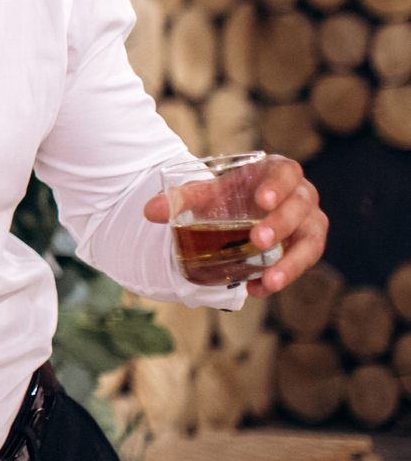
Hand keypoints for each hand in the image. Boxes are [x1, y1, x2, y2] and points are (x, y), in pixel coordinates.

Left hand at [143, 156, 326, 296]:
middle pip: (300, 208)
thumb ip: (181, 199)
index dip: (278, 186)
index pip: (287, 173)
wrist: (241, 210)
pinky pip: (302, 263)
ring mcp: (309, 222)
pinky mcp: (307, 246)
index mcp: (279, 172)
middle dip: (281, 225)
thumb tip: (150, 212)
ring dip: (292, 262)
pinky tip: (257, 288)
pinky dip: (282, 277)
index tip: (262, 200)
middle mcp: (301, 195)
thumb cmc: (229, 195)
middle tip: (257, 240)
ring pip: (311, 241)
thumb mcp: (207, 194)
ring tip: (269, 279)